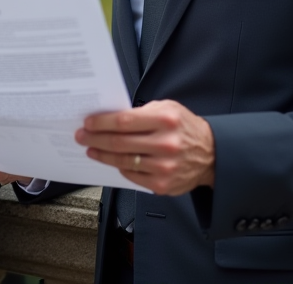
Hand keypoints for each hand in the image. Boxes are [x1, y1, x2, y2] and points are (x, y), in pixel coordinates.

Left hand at [76, 99, 214, 195]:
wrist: (211, 154)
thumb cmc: (185, 128)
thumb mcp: (168, 108)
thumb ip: (142, 112)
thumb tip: (112, 118)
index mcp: (166, 120)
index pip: (124, 121)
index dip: (102, 123)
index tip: (88, 123)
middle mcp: (166, 144)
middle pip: (119, 142)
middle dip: (96, 138)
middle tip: (82, 136)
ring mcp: (164, 167)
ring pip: (123, 161)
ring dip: (102, 155)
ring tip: (92, 149)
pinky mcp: (163, 184)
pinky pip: (132, 176)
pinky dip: (120, 168)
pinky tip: (113, 161)